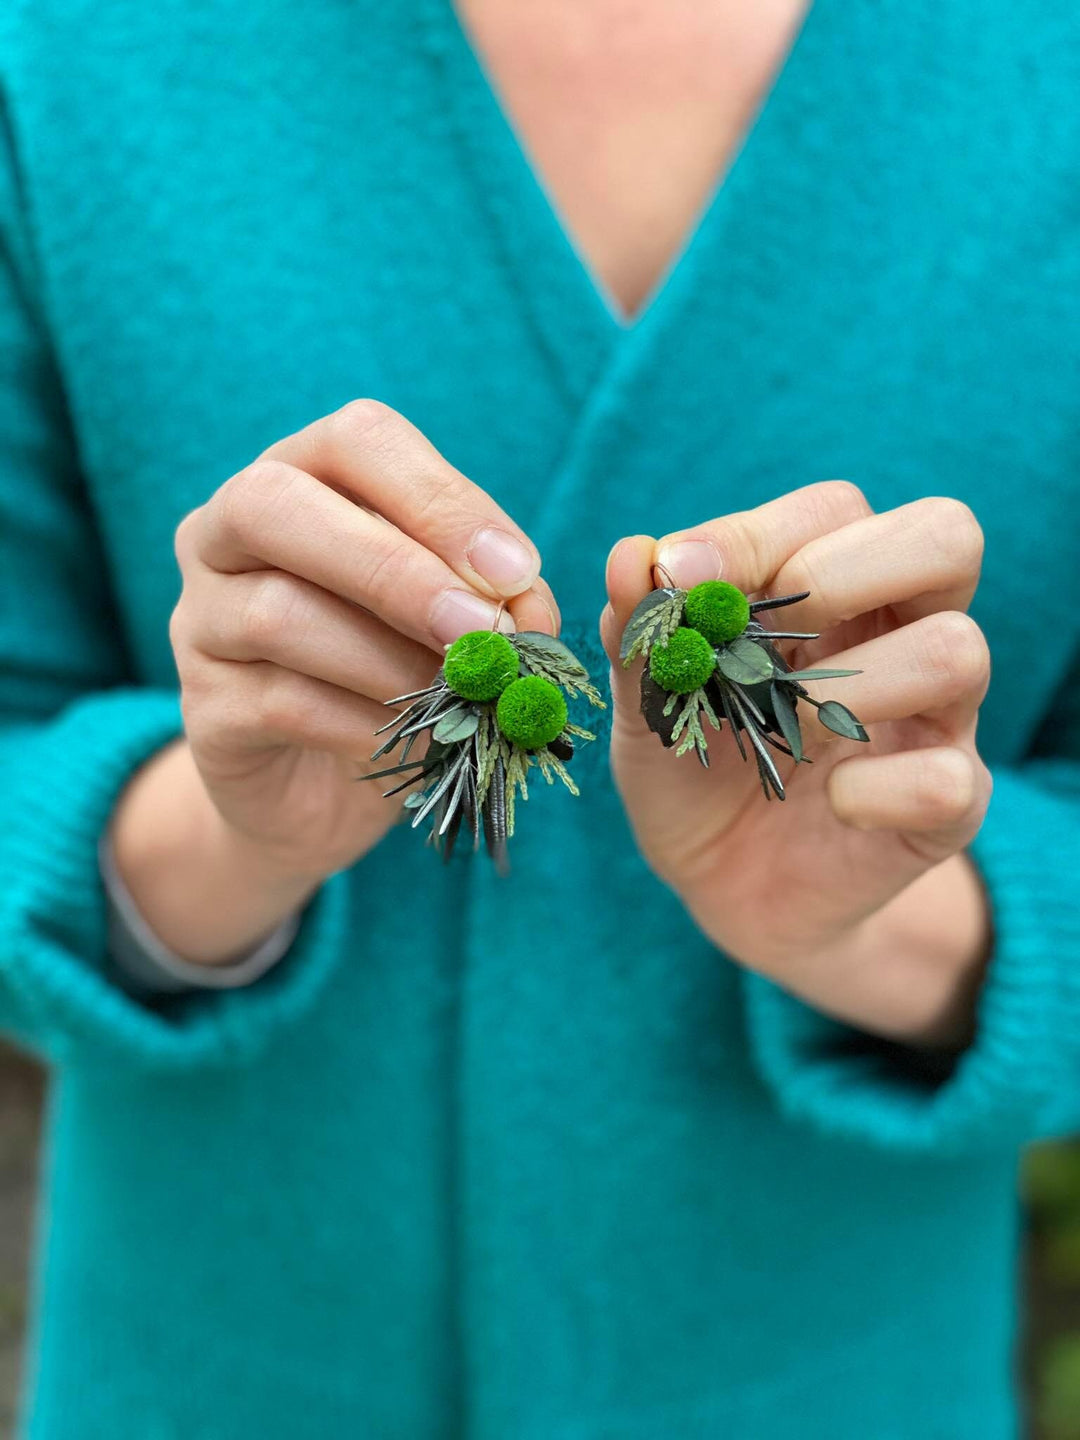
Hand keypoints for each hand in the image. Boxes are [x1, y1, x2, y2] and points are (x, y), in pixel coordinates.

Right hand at [112, 400, 554, 963]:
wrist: (322, 789)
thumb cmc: (396, 673)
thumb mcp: (453, 623)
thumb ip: (493, 601)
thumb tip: (529, 611)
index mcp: (301, 477)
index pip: (355, 440)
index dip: (438, 498)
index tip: (515, 570)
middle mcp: (225, 532)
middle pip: (274, 504)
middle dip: (394, 569)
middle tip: (481, 631)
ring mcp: (199, 619)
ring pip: (276, 614)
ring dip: (390, 660)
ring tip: (459, 699)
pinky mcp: (204, 709)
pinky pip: (279, 703)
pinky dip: (365, 725)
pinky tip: (414, 742)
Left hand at [603, 482, 993, 1047]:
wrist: (721, 884)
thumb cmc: (693, 768)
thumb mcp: (649, 703)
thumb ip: (641, 634)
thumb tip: (630, 556)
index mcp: (834, 586)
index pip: (834, 510)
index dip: (757, 533)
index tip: (678, 577)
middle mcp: (901, 632)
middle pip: (945, 537)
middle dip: (849, 569)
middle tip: (774, 637)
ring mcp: (936, 717)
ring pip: (959, 650)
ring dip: (859, 684)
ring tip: (791, 727)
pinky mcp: (947, 805)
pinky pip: (948, 778)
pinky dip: (875, 788)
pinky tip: (830, 802)